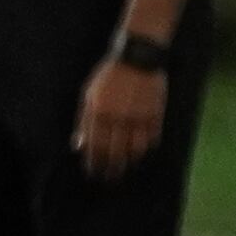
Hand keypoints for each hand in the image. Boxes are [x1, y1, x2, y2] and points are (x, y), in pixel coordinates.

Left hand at [75, 56, 167, 176]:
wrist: (137, 58)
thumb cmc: (108, 77)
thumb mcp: (89, 95)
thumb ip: (84, 121)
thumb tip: (79, 145)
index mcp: (99, 112)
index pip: (95, 146)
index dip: (94, 163)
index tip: (93, 173)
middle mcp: (118, 117)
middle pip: (115, 152)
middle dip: (111, 169)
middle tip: (109, 178)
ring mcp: (139, 116)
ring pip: (136, 150)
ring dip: (130, 161)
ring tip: (126, 166)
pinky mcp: (156, 114)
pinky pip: (152, 139)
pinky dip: (146, 148)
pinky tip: (141, 152)